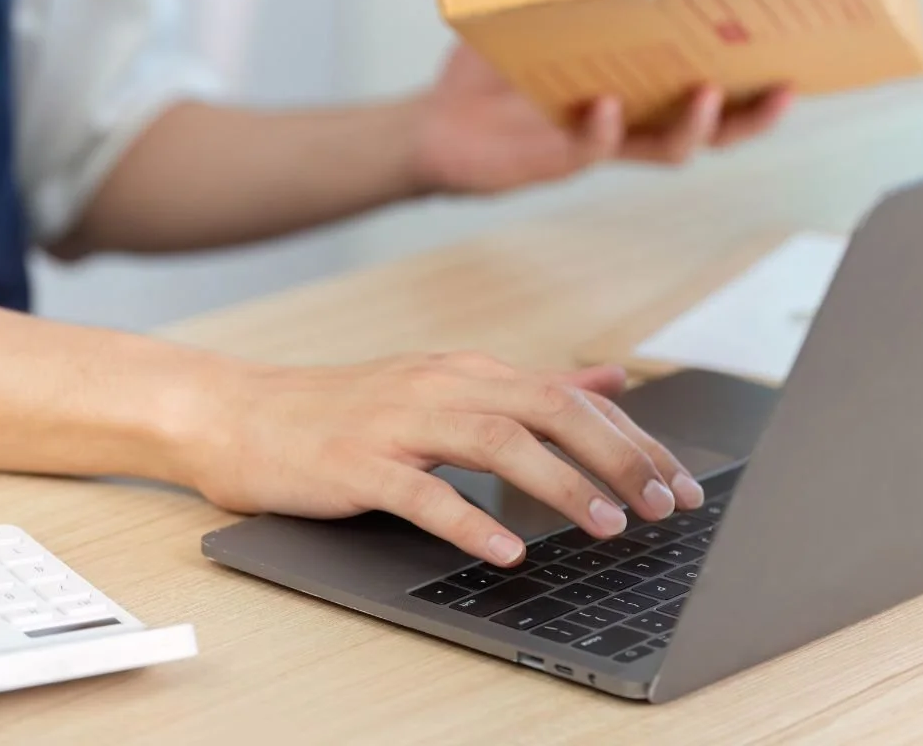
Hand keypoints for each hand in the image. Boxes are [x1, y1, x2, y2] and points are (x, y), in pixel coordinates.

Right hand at [189, 353, 702, 568]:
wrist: (244, 413)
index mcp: (467, 371)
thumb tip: (610, 381)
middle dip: (616, 455)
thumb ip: (530, 387)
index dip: (631, 439)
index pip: (569, 397)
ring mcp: (398, 422)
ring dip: (559, 483)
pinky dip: (468, 519)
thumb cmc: (349, 410)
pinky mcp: (356, 463)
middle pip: (546, 409)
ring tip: (607, 524)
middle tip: (665, 504)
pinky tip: (505, 551)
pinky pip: (419, 492)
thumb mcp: (447, 386)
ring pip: (494, 441)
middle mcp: (441, 386)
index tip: (678, 480)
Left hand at [411, 44, 791, 194]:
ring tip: (706, 93)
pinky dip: (603, 130)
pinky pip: (594, 150)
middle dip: (750, 115)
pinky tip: (604, 105)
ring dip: (693, 126)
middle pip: (709, 127)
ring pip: (667, 148)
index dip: (750, 80)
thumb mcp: (526, 10)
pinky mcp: (560, 157)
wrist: (435, 126)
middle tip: (783, 89)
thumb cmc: (487, 71)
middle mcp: (628, 114)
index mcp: (634, 81)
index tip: (791, 53)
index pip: (705, 84)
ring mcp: (599, 140)